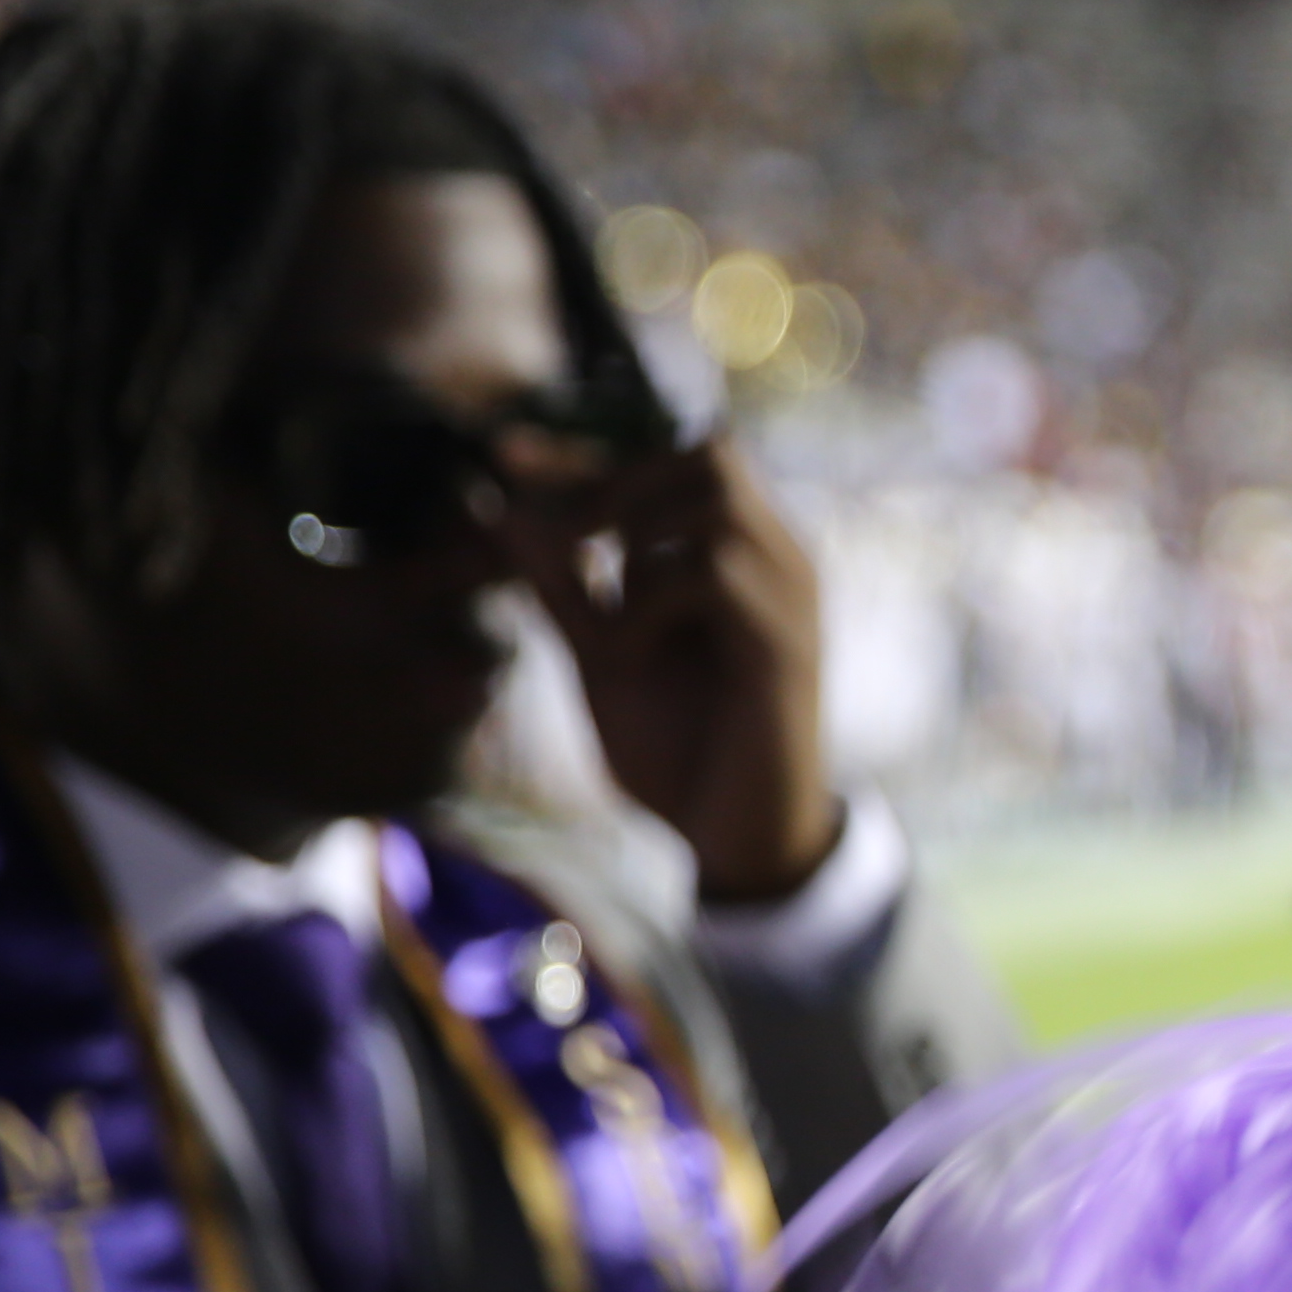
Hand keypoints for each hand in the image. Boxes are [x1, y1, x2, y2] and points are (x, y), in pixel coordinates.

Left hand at [524, 436, 843, 904]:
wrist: (736, 840)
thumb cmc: (679, 749)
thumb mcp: (599, 655)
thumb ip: (560, 586)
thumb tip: (500, 506)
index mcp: (740, 556)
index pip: (671, 461)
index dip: (588, 451)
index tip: (503, 450)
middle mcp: (779, 561)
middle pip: (711, 454)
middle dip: (617, 481)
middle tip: (559, 539)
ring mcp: (790, 599)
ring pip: (716, 498)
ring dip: (633, 539)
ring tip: (598, 612)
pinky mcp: (787, 645)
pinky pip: (714, 572)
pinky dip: (646, 601)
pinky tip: (622, 654)